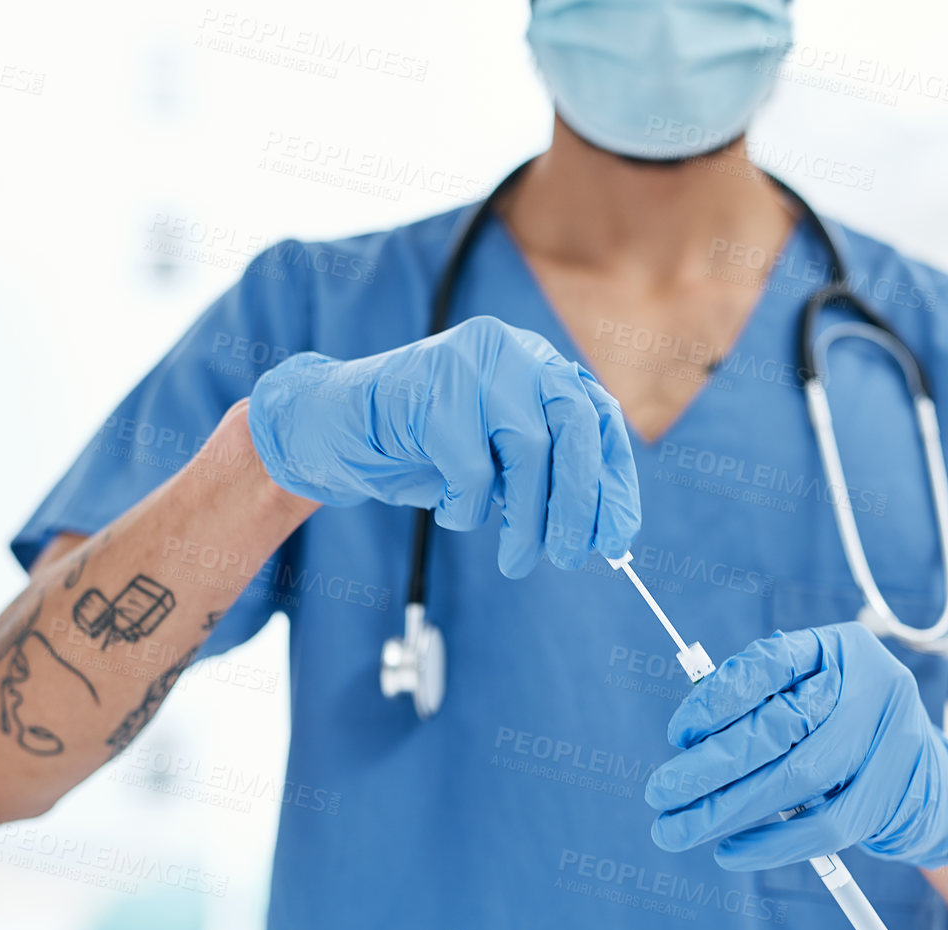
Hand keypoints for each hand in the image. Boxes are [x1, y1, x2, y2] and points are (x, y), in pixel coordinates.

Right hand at [246, 315, 639, 576]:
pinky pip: (472, 468)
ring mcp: (473, 364)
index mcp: (537, 363)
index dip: (614, 479)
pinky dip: (467, 508)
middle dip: (580, 500)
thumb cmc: (420, 448)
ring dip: (528, 519)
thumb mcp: (495, 460)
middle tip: (574, 556)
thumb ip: (543, 476)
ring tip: (518, 561)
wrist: (329, 426)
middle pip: (574, 425)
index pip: (598, 417)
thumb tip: (600, 531)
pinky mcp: (433, 390)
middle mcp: (513, 351)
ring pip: (529, 449)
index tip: (618, 535)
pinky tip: (449, 512)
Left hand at [644, 623, 947, 870]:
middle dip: (711, 765)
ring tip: (676, 828)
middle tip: (659, 792)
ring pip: (798, 780)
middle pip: (781, 727)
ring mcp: (888, 744)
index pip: (771, 665)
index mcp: (843, 649)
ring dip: (728, 809)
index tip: (678, 734)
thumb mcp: (809, 690)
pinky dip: (770, 844)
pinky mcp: (888, 797)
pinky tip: (728, 851)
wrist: (922, 776)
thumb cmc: (841, 726)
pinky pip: (823, 827)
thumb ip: (759, 698)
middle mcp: (872, 687)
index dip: (718, 699)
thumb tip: (690, 734)